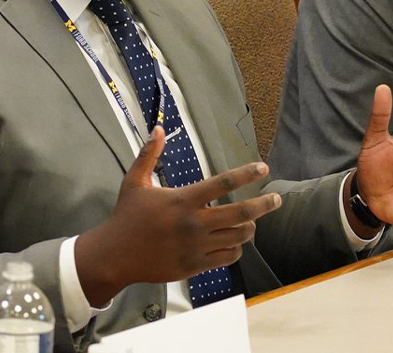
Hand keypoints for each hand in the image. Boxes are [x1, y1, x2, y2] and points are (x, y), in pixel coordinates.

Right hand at [75, 126, 281, 305]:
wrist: (115, 255)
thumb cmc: (126, 216)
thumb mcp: (134, 181)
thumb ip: (148, 155)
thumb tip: (157, 129)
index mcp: (183, 200)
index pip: (223, 183)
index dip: (246, 173)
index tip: (263, 167)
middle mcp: (194, 223)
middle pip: (241, 213)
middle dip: (264, 205)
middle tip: (277, 199)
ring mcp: (197, 246)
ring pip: (239, 237)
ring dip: (250, 227)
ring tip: (252, 220)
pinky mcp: (196, 265)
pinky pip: (228, 257)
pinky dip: (237, 248)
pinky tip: (235, 241)